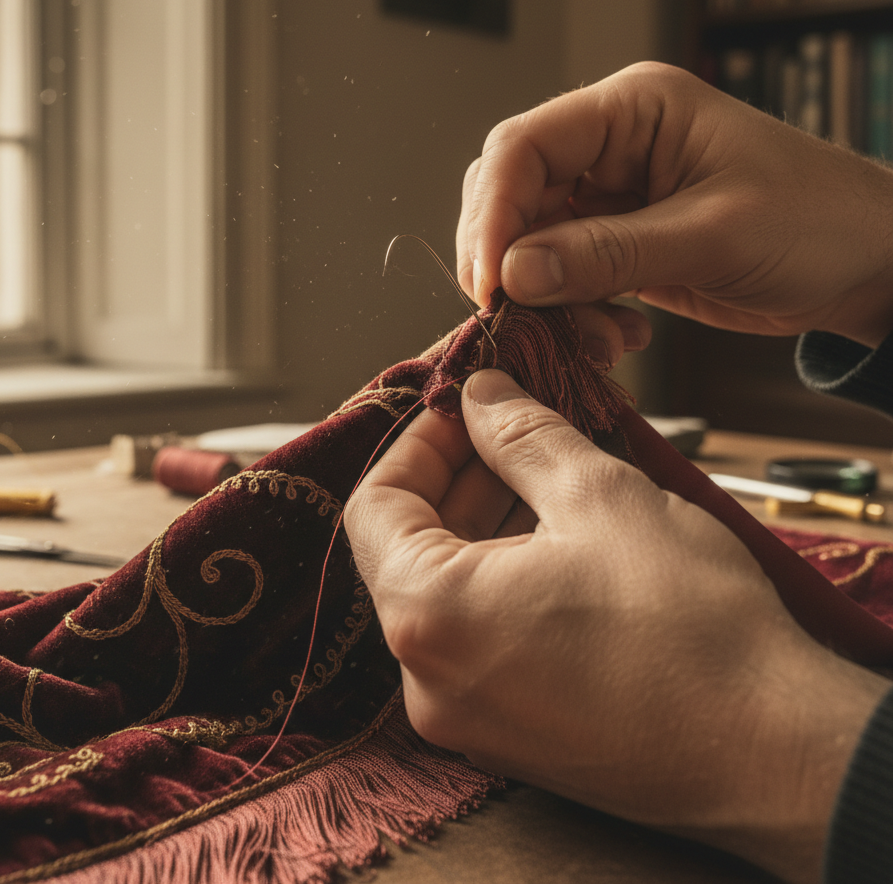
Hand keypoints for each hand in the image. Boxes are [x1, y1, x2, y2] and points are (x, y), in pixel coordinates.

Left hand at [344, 369, 890, 883]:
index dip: (418, 444)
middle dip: (461, 481)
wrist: (774, 753)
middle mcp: (427, 681)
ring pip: (451, 595)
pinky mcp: (513, 737)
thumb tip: (479, 395)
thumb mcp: (598, 495)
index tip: (465, 413)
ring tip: (551, 481)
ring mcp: (468, 718)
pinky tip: (565, 545)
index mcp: (427, 615)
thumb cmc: (686, 622)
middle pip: (411, 550)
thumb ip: (520, 434)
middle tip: (516, 434)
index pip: (374, 506)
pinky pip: (483, 640)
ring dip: (488, 529)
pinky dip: (507, 582)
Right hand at [457, 62, 892, 348]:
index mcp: (632, 109)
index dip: (492, 213)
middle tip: (512, 316)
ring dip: (540, 296)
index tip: (489, 282)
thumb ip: (607, 255)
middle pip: (511, 191)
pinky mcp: (617, 242)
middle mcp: (610, 144)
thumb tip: (512, 277)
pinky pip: (562, 275)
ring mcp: (610, 195)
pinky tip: (612, 336)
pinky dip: (570, 313)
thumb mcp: (712, 236)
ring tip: (590, 337)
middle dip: (504, 257)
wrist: (869, 265)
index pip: (524, 146)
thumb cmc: (817, 224)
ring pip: (528, 240)